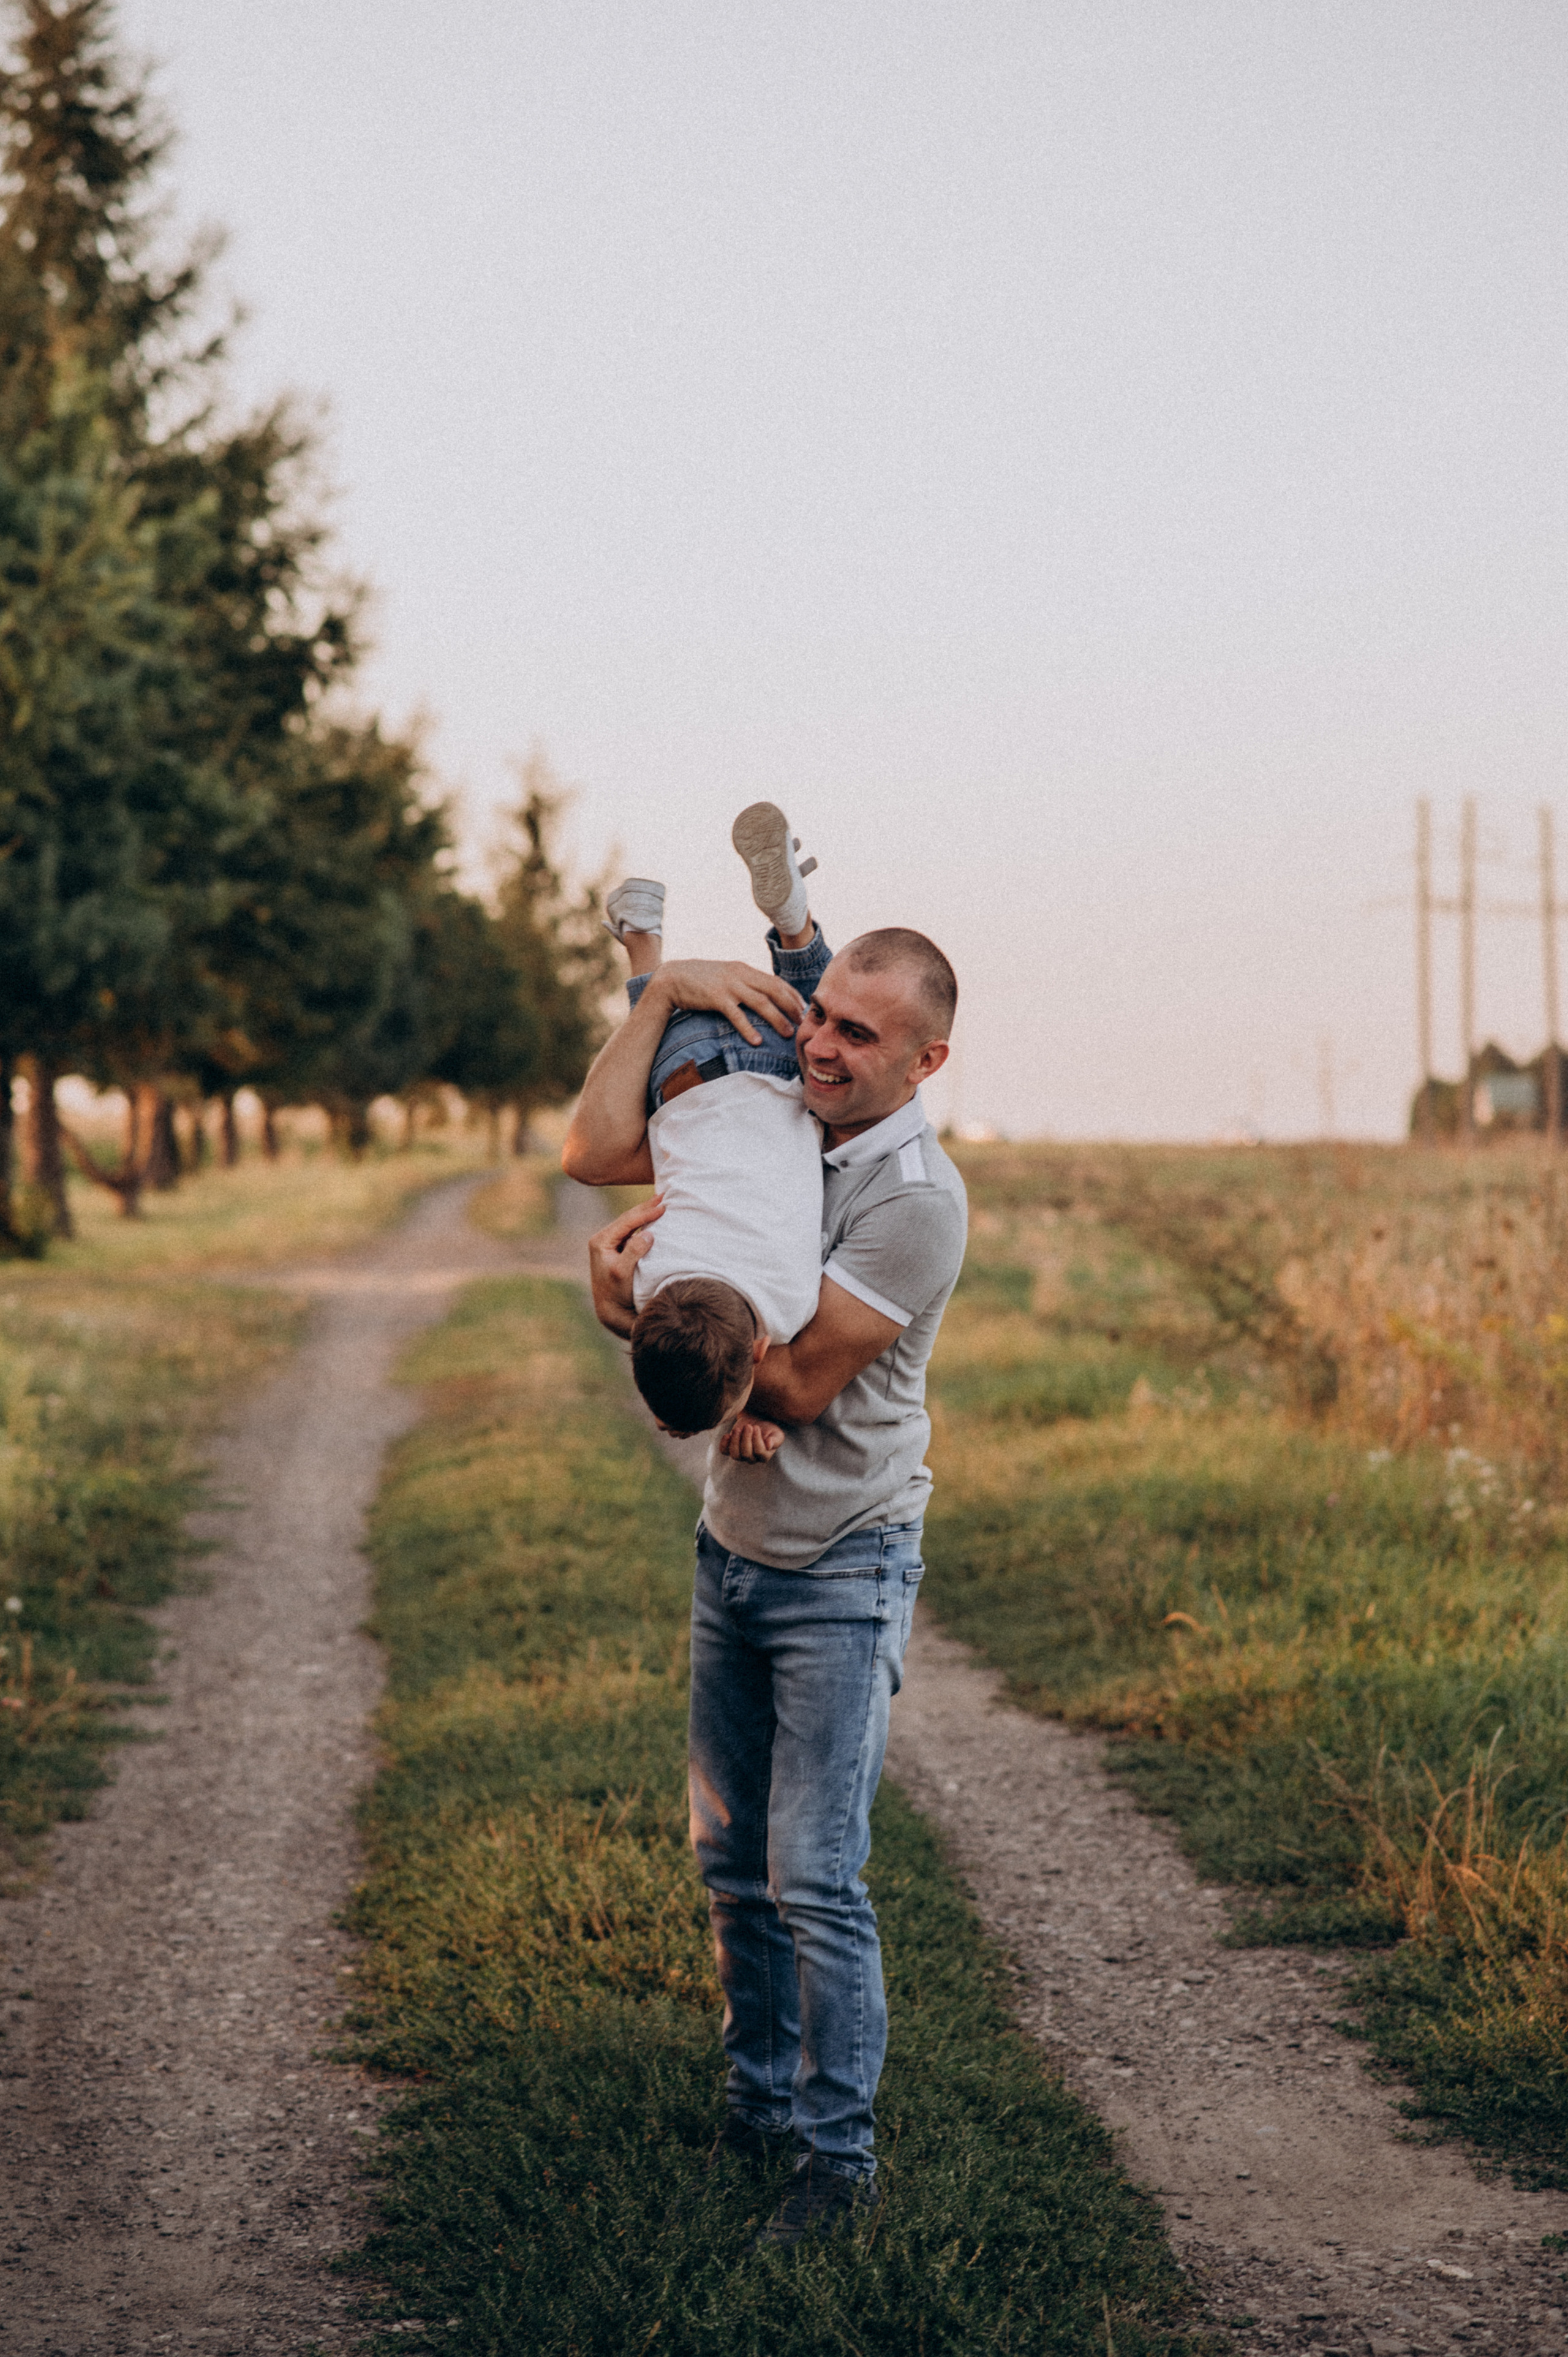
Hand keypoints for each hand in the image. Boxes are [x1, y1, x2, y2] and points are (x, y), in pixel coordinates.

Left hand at [587, 1195, 663, 1337]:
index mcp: (601, 1241)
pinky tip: (653, 1219)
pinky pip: (632, 1231)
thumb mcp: (623, 1273)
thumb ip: (633, 1252)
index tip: (663, 1205)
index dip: (645, 1212)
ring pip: (630, 1223)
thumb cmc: (617, 1293)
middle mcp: (602, 1240)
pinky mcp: (617, 1250)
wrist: (611, 1309)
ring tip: (660, 1203)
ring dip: (645, 1213)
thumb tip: (647, 1234)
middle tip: (664, 1196)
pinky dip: (644, 1224)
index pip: (627, 1221)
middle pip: (628, 1218)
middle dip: (646, 1207)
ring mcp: (609, 1244)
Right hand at [652, 959, 804, 1045]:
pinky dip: (748, 1028)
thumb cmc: (699, 980)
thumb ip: (743, 983)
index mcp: (744, 969)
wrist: (671, 978)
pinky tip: (757, 1041)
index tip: (802, 1008)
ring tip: (787, 1033)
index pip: (775, 981)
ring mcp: (728, 986)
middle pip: (774, 990)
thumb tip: (761, 996)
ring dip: (777, 1018)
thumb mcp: (725, 976)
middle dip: (791, 1006)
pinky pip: (736, 1015)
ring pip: (761, 1002)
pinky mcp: (716, 998)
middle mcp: (740, 975)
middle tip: (802, 1022)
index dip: (792, 995)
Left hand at [719, 1412, 784, 1462]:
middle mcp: (752, 1458)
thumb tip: (769, 1445)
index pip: (759, 1452)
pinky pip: (724, 1451)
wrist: (756, 1421)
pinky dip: (724, 1444)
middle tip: (748, 1426)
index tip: (756, 1427)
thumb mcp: (776, 1433)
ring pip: (735, 1455)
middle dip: (746, 1439)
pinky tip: (727, 1435)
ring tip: (738, 1429)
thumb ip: (775, 1440)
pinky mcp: (730, 1448)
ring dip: (735, 1441)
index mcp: (765, 1456)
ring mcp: (740, 1454)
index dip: (757, 1440)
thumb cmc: (768, 1428)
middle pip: (746, 1454)